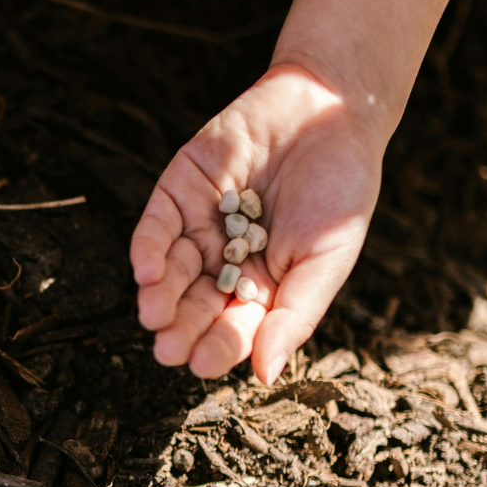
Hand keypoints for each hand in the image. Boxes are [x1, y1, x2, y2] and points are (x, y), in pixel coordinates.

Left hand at [129, 64, 382, 382]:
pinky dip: (148, 249)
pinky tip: (146, 272)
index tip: (201, 364)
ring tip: (153, 314)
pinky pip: (157, 225)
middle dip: (180, 327)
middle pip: (195, 304)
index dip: (217, 346)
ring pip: (171, 271)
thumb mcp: (326, 259)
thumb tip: (264, 375)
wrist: (331, 111)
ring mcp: (201, 226)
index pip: (233, 327)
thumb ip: (293, 315)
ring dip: (159, 295)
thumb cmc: (341, 190)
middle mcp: (226, 262)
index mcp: (264, 287)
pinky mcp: (180, 189)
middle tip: (167, 349)